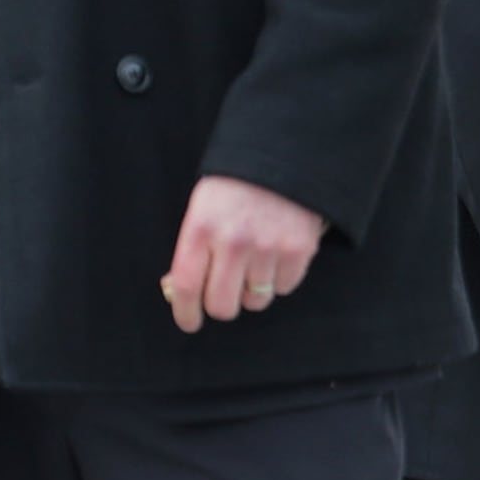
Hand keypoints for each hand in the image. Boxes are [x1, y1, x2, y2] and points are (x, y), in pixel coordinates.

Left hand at [157, 176, 327, 334]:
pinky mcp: (299, 250)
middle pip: (222, 305)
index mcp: (201, 229)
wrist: (285, 156)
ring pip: (255, 300)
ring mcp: (268, 247)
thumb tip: (180, 293)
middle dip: (221, 306)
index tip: (189, 322)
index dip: (185, 312)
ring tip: (254, 263)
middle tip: (224, 295)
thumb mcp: (202, 209)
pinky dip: (278, 280)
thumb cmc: (236, 187)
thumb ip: (193, 250)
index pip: (187, 286)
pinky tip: (275, 255)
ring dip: (252, 291)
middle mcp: (233, 241)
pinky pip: (284, 288)